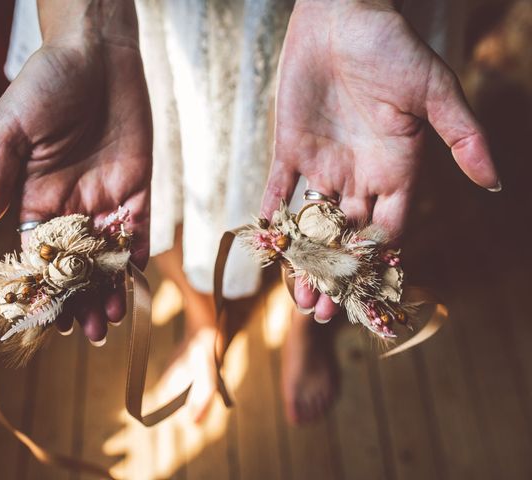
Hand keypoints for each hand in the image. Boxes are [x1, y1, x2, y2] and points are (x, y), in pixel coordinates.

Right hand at [0, 16, 151, 342]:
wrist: (95, 54)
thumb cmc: (45, 84)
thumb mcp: (9, 129)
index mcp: (36, 197)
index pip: (38, 252)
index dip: (44, 285)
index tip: (48, 316)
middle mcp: (72, 203)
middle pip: (77, 263)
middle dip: (81, 298)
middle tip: (88, 333)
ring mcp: (107, 196)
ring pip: (109, 254)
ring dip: (111, 287)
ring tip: (113, 319)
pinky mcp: (138, 186)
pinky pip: (140, 227)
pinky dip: (139, 253)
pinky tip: (137, 278)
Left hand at [262, 0, 498, 320]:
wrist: (343, 16)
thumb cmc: (393, 47)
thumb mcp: (435, 91)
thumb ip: (462, 138)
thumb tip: (495, 184)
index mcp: (397, 169)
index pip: (388, 228)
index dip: (376, 262)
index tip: (362, 294)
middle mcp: (360, 174)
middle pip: (349, 236)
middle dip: (337, 274)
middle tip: (324, 311)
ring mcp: (324, 163)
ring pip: (313, 223)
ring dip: (304, 258)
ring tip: (297, 296)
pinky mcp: (291, 148)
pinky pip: (280, 189)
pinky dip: (272, 215)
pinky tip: (267, 244)